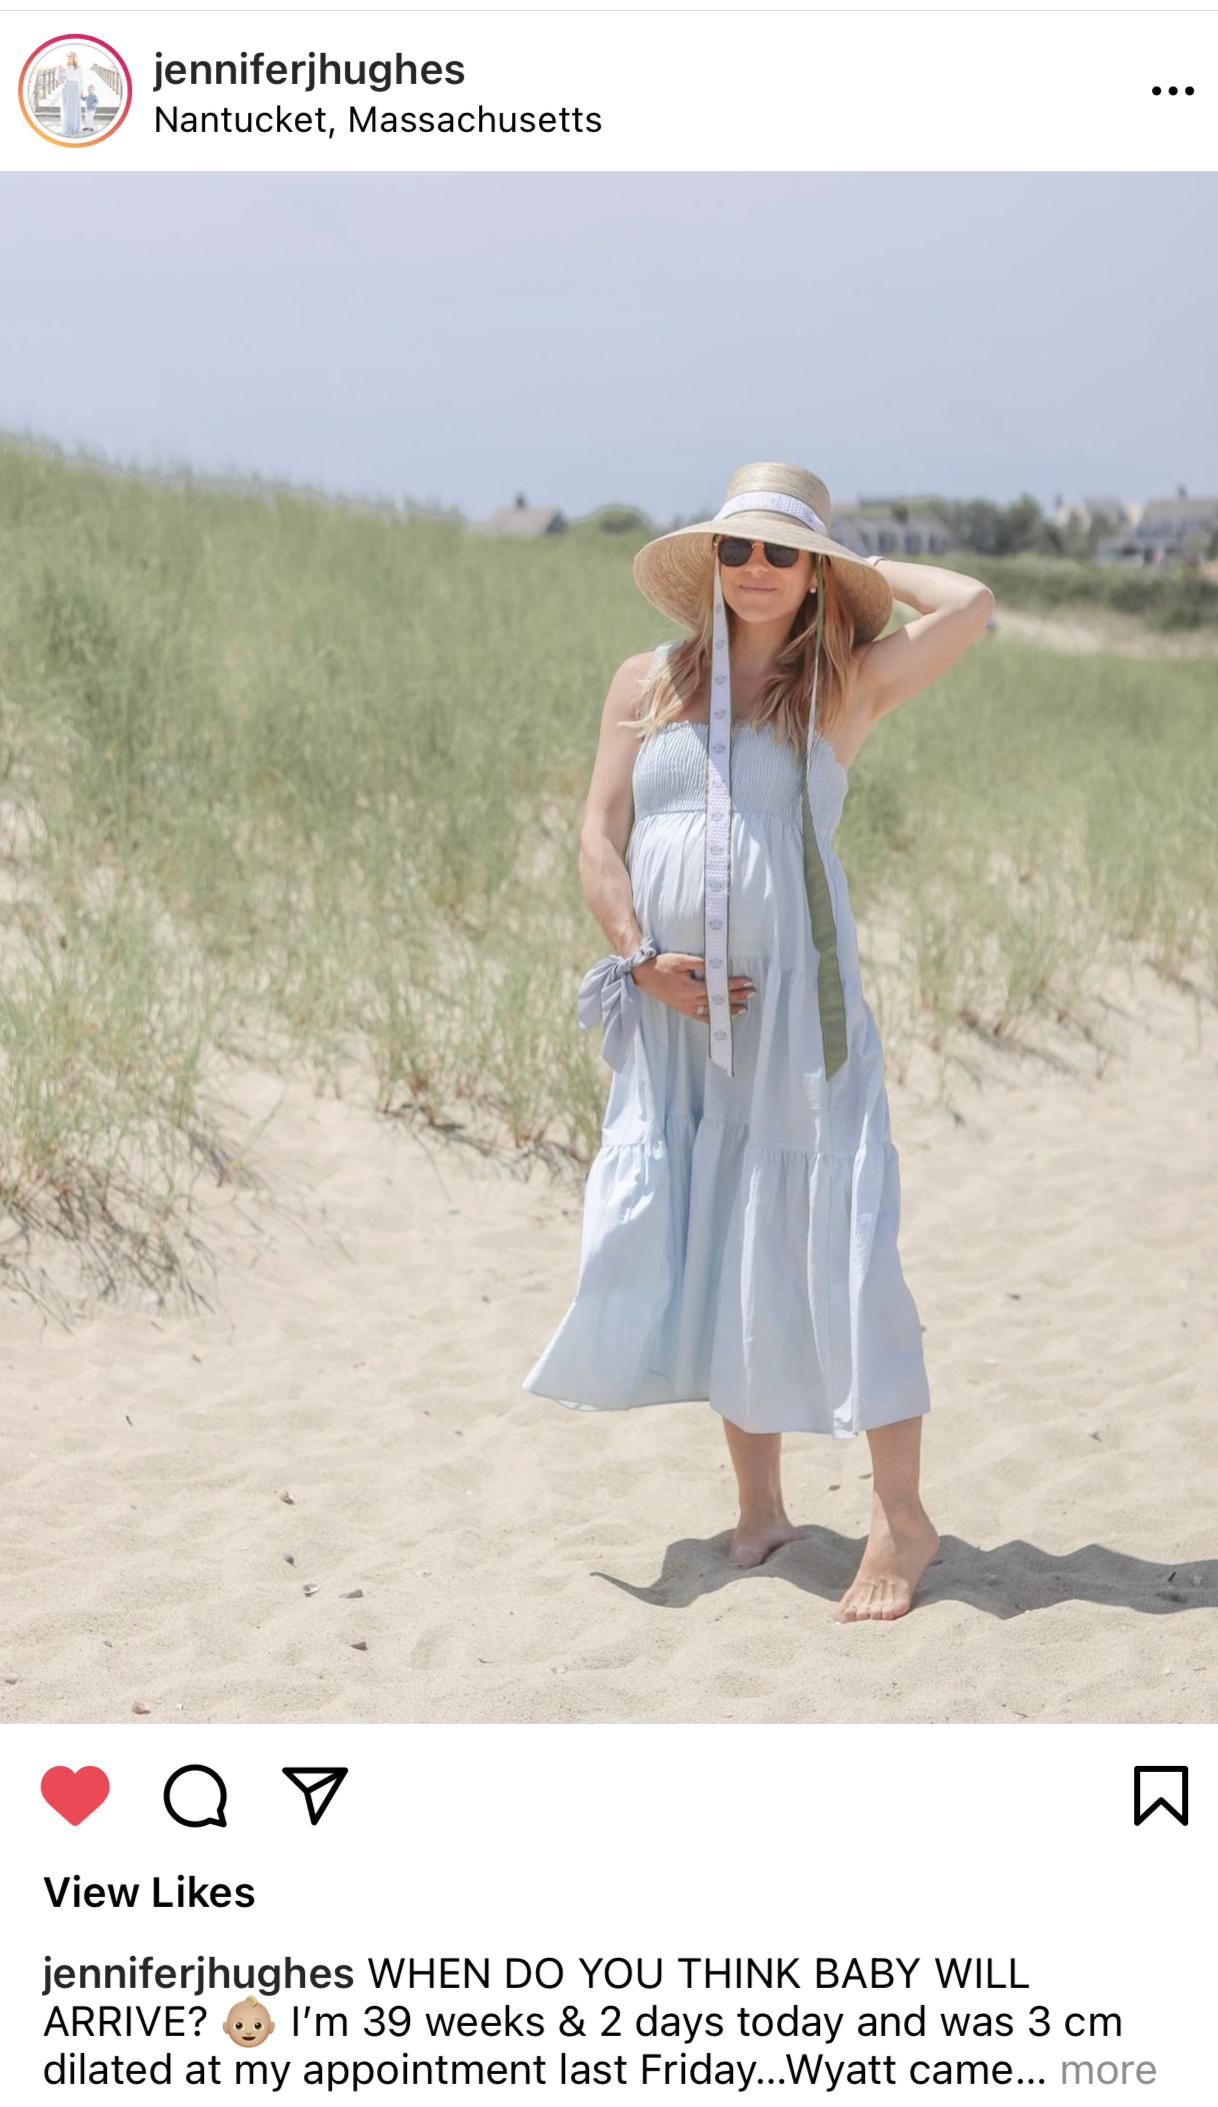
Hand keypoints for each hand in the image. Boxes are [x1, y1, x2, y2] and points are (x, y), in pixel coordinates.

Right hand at [633, 953, 754, 1018]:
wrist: (643, 975)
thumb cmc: (662, 965)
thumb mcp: (680, 960)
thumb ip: (699, 963)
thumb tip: (716, 964)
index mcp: (690, 988)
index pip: (717, 987)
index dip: (733, 985)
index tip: (746, 982)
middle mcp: (690, 1001)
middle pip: (718, 1000)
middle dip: (737, 997)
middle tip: (751, 993)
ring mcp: (686, 1007)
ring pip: (711, 1011)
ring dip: (728, 1010)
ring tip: (743, 1009)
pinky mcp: (682, 1009)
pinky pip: (700, 1016)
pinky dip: (712, 1017)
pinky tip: (722, 1018)